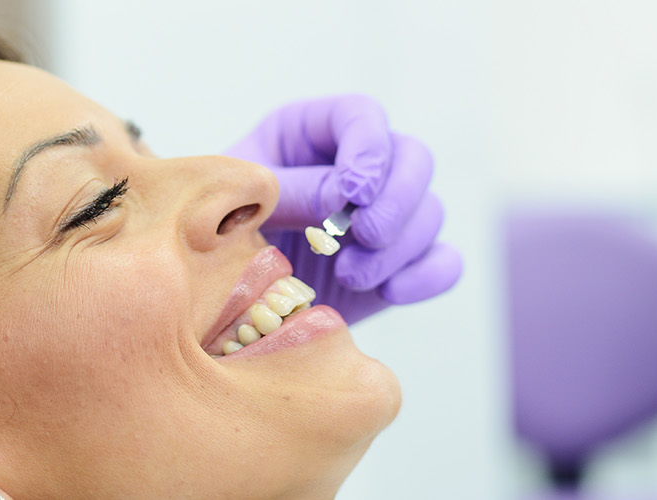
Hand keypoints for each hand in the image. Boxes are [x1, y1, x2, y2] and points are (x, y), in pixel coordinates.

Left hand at [225, 94, 461, 322]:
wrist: (215, 299)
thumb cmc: (213, 237)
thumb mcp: (239, 204)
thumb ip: (291, 192)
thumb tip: (349, 195)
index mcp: (310, 134)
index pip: (362, 117)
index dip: (369, 150)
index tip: (354, 192)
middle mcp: (355, 168)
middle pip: (414, 159)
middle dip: (396, 201)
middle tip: (364, 235)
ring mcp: (382, 217)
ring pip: (430, 213)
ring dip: (398, 248)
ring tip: (349, 275)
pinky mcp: (396, 264)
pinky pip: (443, 262)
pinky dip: (427, 276)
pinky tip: (389, 292)